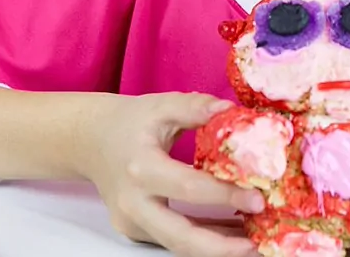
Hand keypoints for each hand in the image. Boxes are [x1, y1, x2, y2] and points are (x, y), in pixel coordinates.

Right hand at [79, 92, 263, 256]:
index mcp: (141, 168)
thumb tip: (233, 111)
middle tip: (258, 242)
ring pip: (178, 246)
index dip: (224, 195)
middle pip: (179, 237)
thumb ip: (197, 107)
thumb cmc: (130, 121)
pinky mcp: (136, 230)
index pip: (188, 187)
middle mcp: (133, 202)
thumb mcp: (162, 106)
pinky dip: (205, 240)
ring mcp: (132, 222)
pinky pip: (174, 240)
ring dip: (218, 248)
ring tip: (255, 242)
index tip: (257, 199)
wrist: (90, 140)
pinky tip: (234, 233)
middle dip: (221, 246)